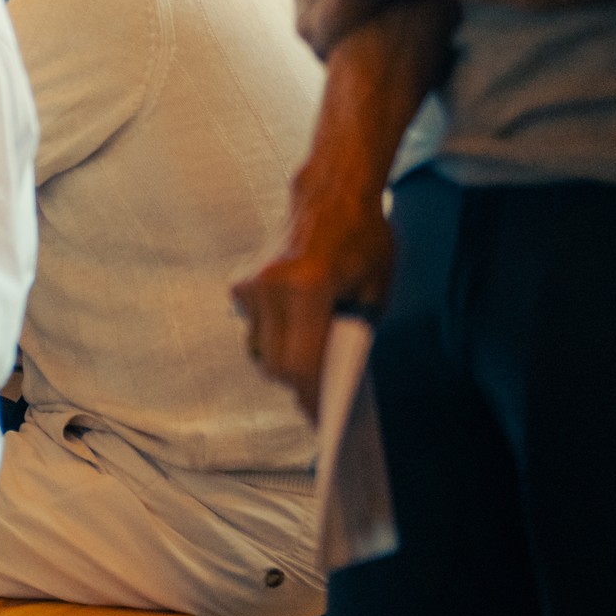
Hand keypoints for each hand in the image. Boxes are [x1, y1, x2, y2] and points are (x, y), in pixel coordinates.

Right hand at [233, 188, 395, 413]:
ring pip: (259, 350)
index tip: (322, 418)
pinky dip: (273, 337)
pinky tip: (296, 324)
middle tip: (320, 397)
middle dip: (297, 385)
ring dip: (283, 361)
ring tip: (311, 357)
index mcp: (307, 288)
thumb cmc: (362, 241)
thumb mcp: (375, 290)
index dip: (312, 397)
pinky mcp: (240, 285)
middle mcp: (269, 289)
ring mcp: (249, 286)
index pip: (301, 364)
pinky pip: (254, 329)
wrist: (328, 197)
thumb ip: (354, 333)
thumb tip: (339, 376)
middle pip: (274, 365)